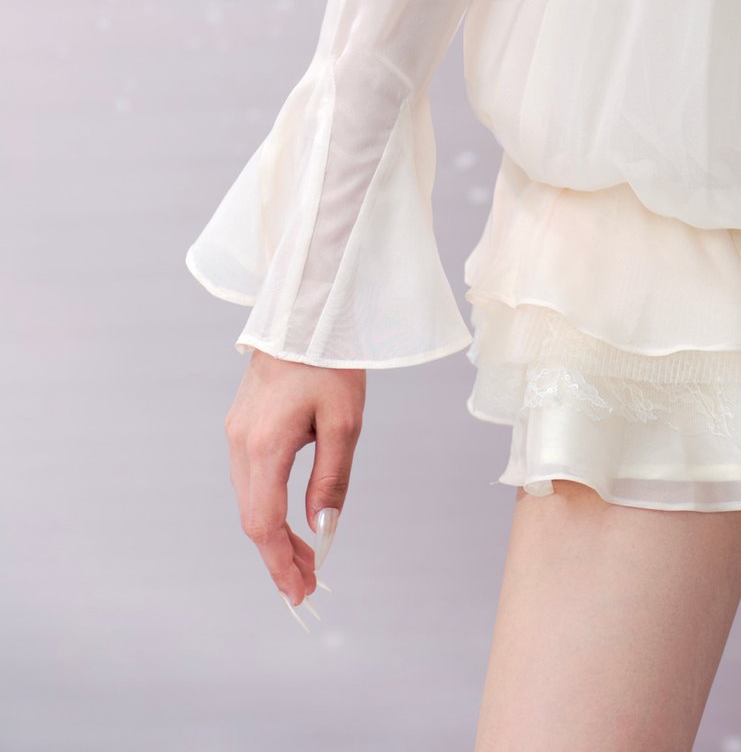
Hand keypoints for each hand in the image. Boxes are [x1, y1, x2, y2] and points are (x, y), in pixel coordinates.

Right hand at [224, 349, 363, 618]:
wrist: (304, 309)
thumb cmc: (330, 360)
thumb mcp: (344, 421)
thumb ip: (331, 477)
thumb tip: (322, 528)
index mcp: (264, 445)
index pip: (264, 524)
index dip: (280, 563)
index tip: (300, 590)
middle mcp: (240, 443)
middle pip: (253, 518)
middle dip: (278, 557)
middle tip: (306, 586)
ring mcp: (236, 433)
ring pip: (249, 500)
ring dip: (273, 534)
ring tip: (304, 559)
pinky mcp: (241, 424)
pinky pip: (249, 479)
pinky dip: (267, 507)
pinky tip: (289, 518)